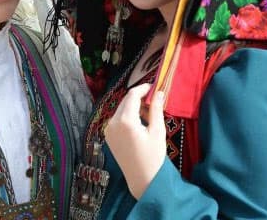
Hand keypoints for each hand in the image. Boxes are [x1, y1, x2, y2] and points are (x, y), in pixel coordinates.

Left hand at [103, 83, 166, 199]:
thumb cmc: (153, 156)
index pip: (132, 95)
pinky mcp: (108, 136)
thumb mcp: (157, 131)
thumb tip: (158, 92)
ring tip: (149, 116)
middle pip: (125, 101)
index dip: (143, 88)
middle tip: (154, 101)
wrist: (142, 178)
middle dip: (138, 98)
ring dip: (133, 108)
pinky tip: (139, 124)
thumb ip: (156, 109)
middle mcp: (113, 123)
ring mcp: (108, 129)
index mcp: (125, 121)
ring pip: (121, 110)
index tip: (153, 87)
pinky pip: (117, 119)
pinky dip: (127, 117)